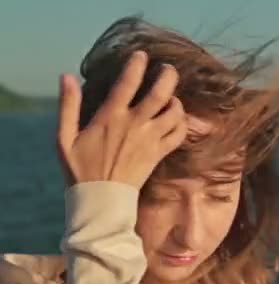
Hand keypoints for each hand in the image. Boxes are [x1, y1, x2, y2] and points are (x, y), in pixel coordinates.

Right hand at [56, 51, 186, 189]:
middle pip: (160, 93)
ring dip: (176, 101)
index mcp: (110, 116)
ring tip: (171, 97)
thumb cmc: (80, 169)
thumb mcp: (64, 137)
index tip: (142, 55)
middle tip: (169, 69)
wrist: (100, 201)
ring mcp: (150, 140)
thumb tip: (67, 76)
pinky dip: (182, 124)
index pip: (128, 82)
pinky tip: (176, 120)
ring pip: (174, 113)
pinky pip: (178, 134)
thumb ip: (67, 106)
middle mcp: (134, 124)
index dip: (137, 65)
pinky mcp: (159, 154)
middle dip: (168, 76)